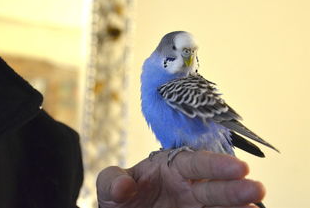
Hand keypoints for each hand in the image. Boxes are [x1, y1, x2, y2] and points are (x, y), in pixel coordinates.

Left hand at [97, 150, 264, 207]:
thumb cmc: (120, 196)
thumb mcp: (110, 186)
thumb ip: (112, 180)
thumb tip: (123, 187)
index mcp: (170, 166)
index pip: (195, 162)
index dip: (215, 164)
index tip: (238, 168)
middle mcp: (187, 185)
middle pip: (213, 186)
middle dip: (234, 187)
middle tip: (257, 189)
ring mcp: (194, 205)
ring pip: (219, 205)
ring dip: (237, 206)